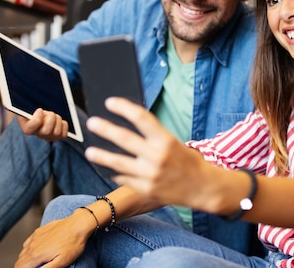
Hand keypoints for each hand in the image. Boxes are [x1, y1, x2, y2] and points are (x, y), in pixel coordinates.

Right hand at [14, 209, 93, 267]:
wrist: (78, 224)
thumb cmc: (73, 242)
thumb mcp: (62, 262)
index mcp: (36, 255)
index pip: (20, 267)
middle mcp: (33, 245)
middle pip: (20, 261)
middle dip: (23, 266)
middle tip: (33, 267)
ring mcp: (35, 237)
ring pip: (23, 251)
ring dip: (25, 258)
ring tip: (34, 262)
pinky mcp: (40, 231)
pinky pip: (28, 241)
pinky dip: (29, 248)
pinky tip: (37, 249)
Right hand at [18, 108, 68, 140]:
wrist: (42, 112)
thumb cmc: (34, 110)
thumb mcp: (27, 106)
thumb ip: (27, 108)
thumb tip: (39, 112)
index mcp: (27, 128)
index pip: (29, 129)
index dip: (37, 118)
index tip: (40, 110)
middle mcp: (38, 135)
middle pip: (46, 131)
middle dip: (50, 118)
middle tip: (48, 113)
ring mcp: (48, 137)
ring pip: (57, 132)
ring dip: (57, 120)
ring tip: (53, 116)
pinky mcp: (58, 137)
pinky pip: (64, 133)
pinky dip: (63, 125)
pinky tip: (58, 121)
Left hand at [84, 97, 206, 207]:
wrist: (204, 188)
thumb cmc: (190, 162)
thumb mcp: (175, 143)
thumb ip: (154, 137)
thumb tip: (129, 127)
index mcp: (166, 141)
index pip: (142, 118)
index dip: (124, 108)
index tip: (110, 102)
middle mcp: (157, 157)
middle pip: (125, 139)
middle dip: (106, 129)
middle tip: (92, 122)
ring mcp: (150, 175)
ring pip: (119, 163)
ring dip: (102, 156)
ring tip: (90, 151)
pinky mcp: (146, 190)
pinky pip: (125, 179)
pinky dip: (116, 173)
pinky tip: (109, 169)